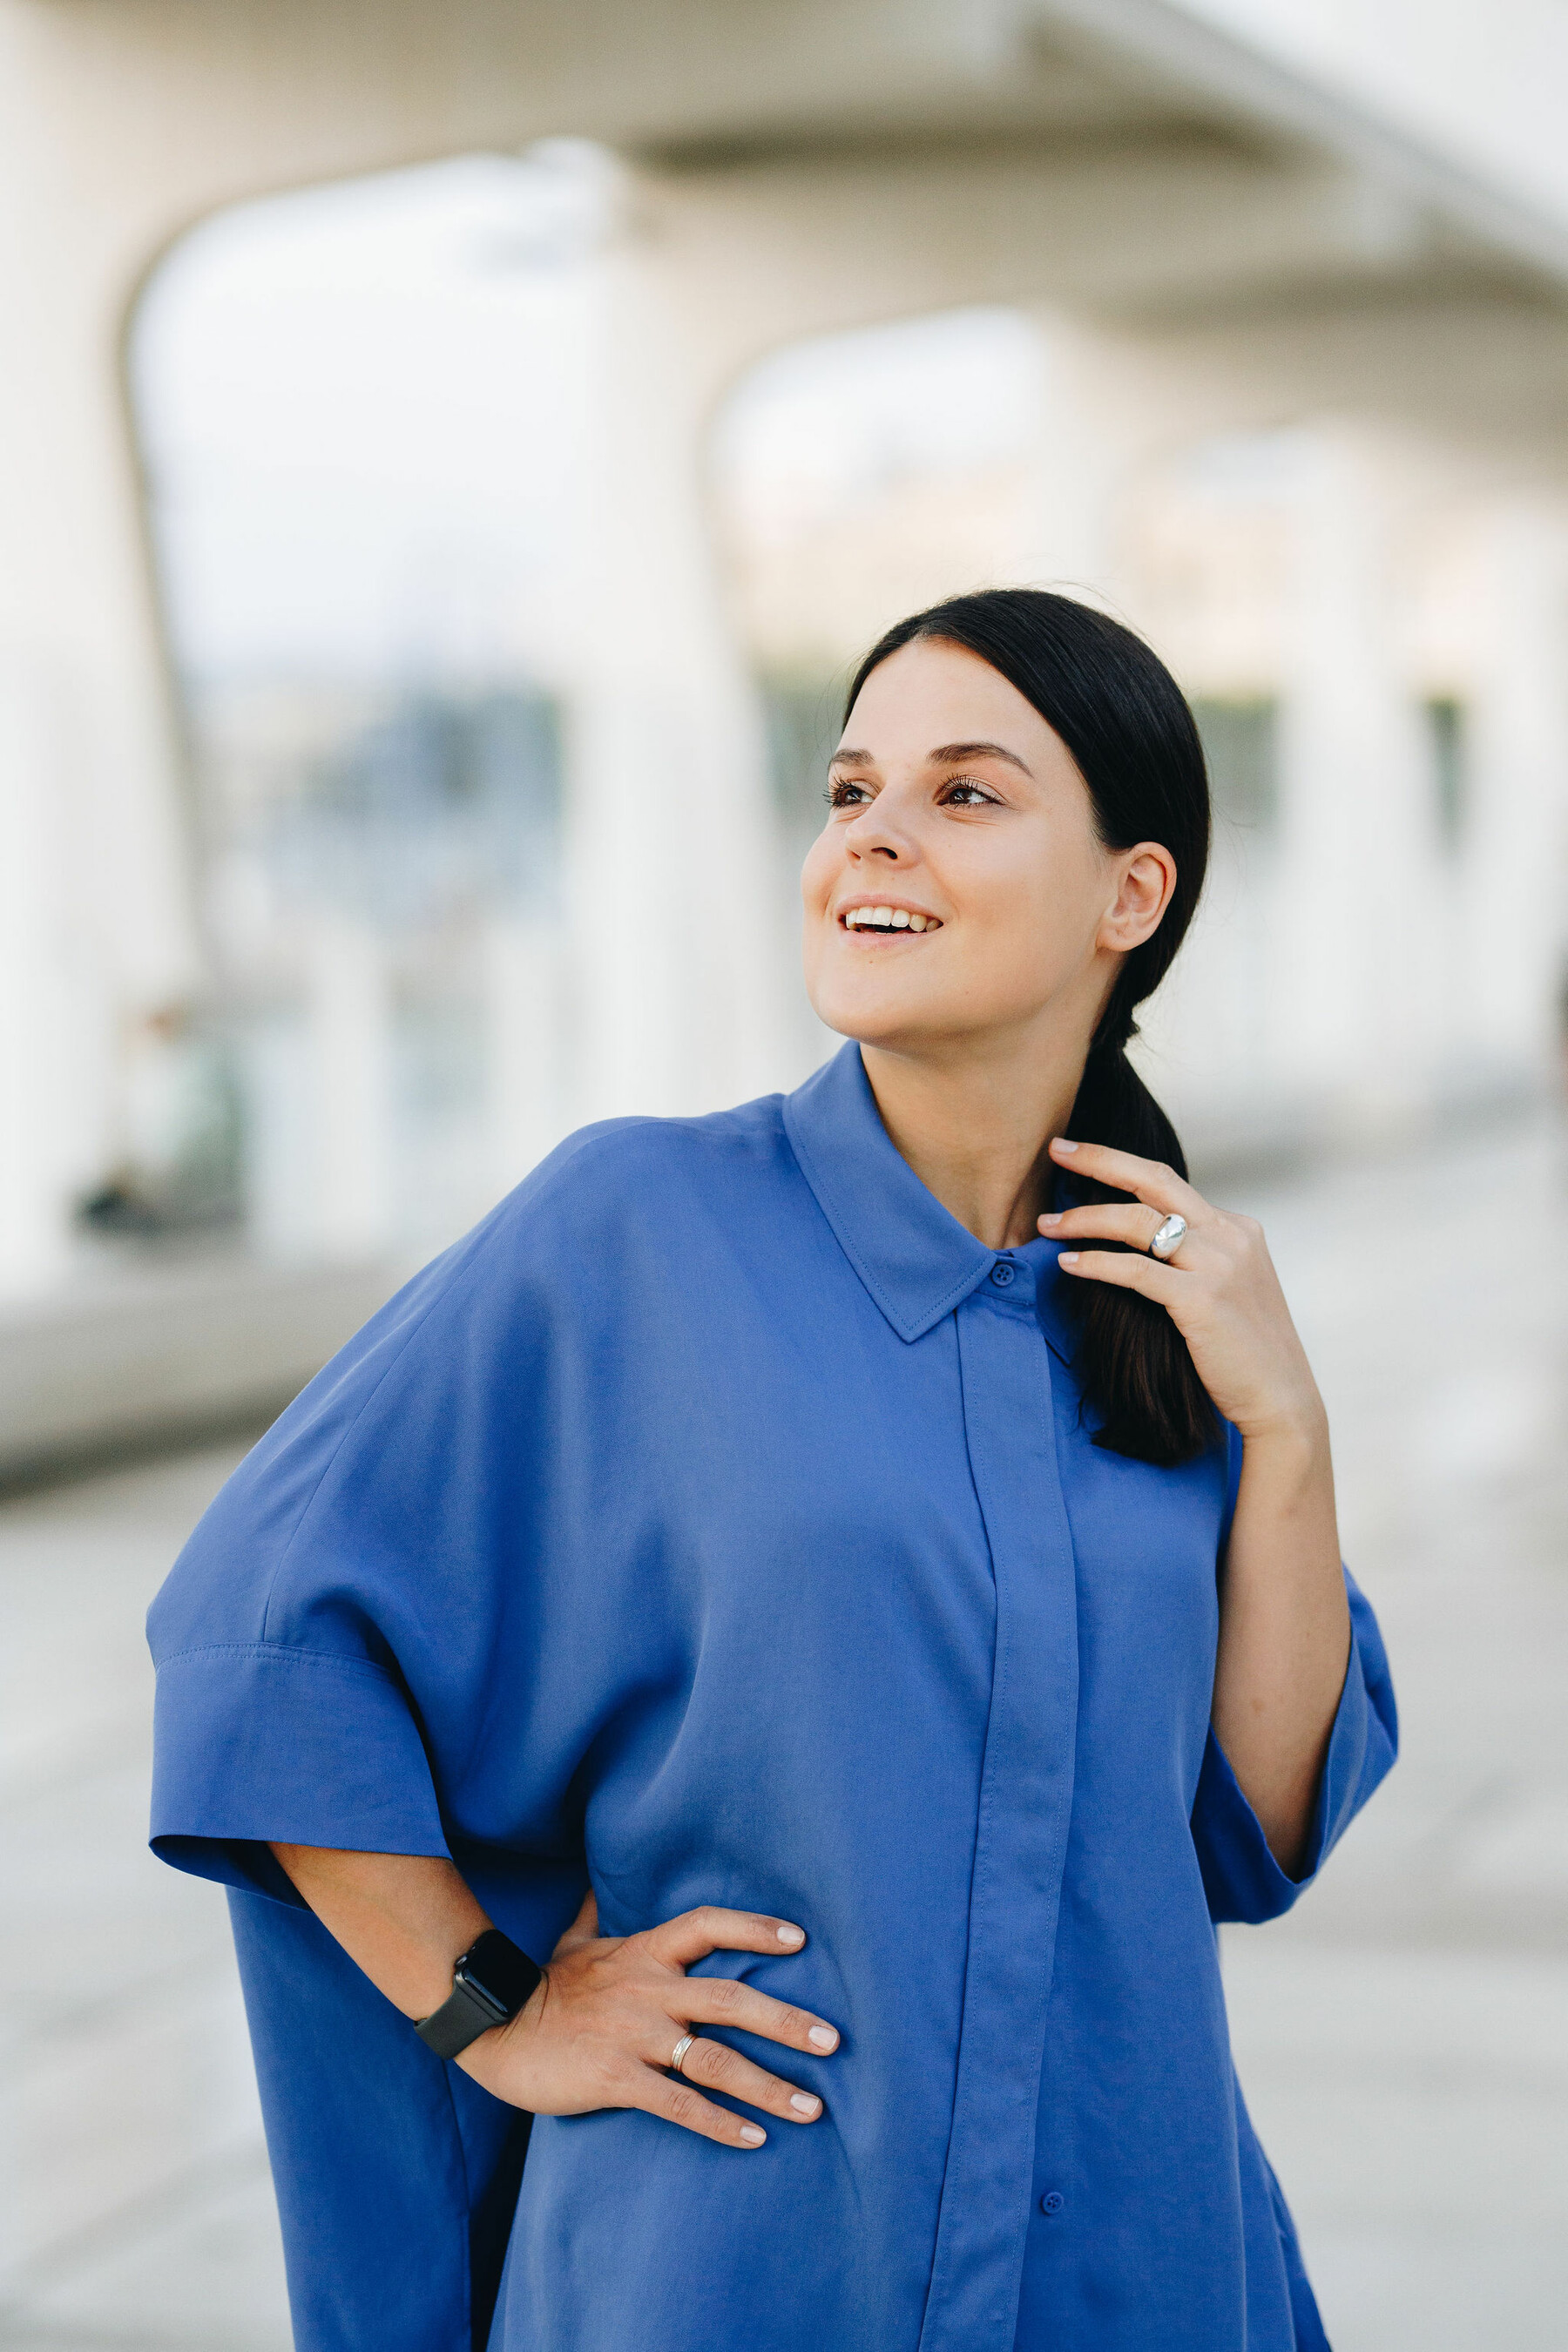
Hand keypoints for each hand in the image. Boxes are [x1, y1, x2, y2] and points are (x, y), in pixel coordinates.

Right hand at [457, 1890, 839, 2150]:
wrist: (494, 2026)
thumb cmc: (542, 1986)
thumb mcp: (573, 1941)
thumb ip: (595, 1914)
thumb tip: (595, 1882)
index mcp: (645, 1952)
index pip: (708, 1925)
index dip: (754, 1928)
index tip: (799, 1939)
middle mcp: (650, 1990)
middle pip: (732, 1999)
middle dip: (786, 2022)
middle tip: (833, 2042)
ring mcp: (635, 2035)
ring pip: (716, 2059)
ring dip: (769, 2086)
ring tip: (813, 2108)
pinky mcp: (617, 2078)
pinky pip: (680, 2103)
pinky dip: (720, 2123)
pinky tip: (755, 2140)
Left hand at [1040, 1138, 1323, 1440]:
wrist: (1281, 1398)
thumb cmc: (1244, 1350)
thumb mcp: (1230, 1286)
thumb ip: (1196, 1258)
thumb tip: (1144, 1242)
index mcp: (1237, 1227)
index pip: (1168, 1183)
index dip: (1118, 1166)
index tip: (1077, 1155)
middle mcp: (1230, 1236)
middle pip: (1154, 1180)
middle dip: (1099, 1160)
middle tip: (1056, 1151)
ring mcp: (1219, 1265)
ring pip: (1138, 1221)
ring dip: (1084, 1219)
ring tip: (1046, 1225)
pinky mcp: (1202, 1300)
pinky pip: (1136, 1270)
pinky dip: (1096, 1263)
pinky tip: (1067, 1263)